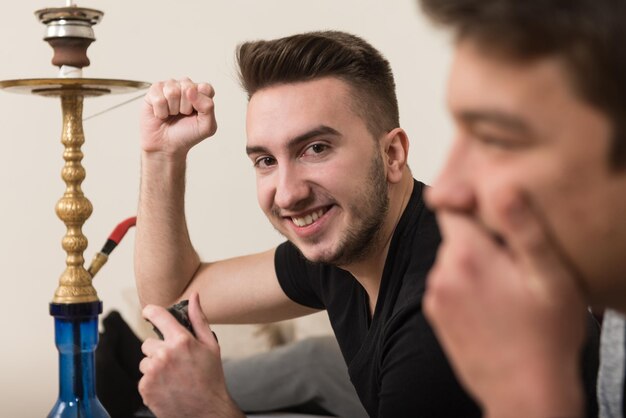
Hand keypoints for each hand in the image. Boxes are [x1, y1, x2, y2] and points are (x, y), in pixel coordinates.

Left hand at [139, 293, 242, 417]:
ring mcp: (152, 372)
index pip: (158, 315)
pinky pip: (143, 377)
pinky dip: (152, 381)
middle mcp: (164, 354)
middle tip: (175, 361)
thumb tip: (194, 297)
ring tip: (172, 376)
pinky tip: (167, 386)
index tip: (148, 312)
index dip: (150, 311)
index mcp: (181, 340)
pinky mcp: (145, 387)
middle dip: (159, 349)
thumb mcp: (210, 345)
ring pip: (145, 361)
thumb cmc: (211, 378)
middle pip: (148, 342)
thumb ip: (199, 319)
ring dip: (155, 366)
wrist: (207, 410)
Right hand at [140, 78, 216, 157]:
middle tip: (182, 115)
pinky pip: (159, 98)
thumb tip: (190, 90)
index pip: (206, 88)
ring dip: (173, 109)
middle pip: (188, 88)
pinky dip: (161, 112)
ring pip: (172, 91)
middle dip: (186, 107)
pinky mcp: (154, 91)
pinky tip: (162, 114)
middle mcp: (185, 86)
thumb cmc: (187, 134)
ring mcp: (169, 86)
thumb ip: (208, 107)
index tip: (196, 114)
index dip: (201, 103)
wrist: (166, 146)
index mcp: (201, 92)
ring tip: (172, 114)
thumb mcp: (207, 127)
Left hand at [424, 189, 587, 417]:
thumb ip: (523, 228)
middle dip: (480, 240)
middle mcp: (441, 273)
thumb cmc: (546, 338)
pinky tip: (492, 310)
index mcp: (467, 256)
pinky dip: (466, 288)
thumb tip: (501, 187)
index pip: (450, 205)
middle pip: (455, 236)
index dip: (470, 201)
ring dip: (474, 266)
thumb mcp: (549, 278)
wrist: (524, 396)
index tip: (492, 212)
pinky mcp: (435, 316)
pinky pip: (447, 285)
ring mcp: (434, 297)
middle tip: (513, 264)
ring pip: (453, 262)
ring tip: (506, 292)